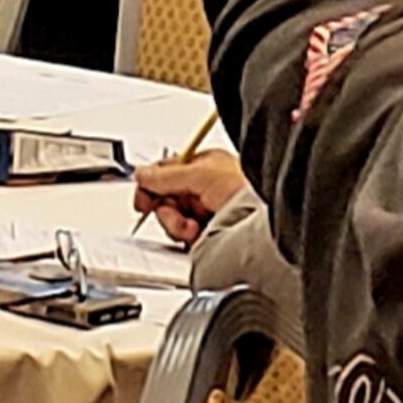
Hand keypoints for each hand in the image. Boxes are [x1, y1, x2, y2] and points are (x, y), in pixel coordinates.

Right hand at [132, 151, 250, 245]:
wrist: (262, 219)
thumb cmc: (247, 188)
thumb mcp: (201, 174)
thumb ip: (166, 175)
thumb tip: (141, 174)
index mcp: (204, 166)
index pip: (165, 173)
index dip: (150, 186)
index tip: (143, 199)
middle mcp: (203, 188)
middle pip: (165, 198)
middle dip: (166, 209)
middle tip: (175, 212)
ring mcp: (204, 212)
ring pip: (171, 219)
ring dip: (175, 224)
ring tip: (192, 226)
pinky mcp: (206, 233)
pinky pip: (182, 236)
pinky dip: (185, 236)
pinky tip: (197, 234)